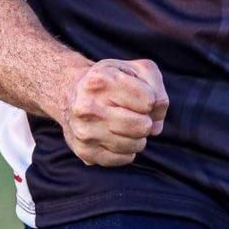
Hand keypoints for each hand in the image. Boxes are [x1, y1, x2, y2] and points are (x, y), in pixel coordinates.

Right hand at [54, 58, 168, 165]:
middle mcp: (88, 107)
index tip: (141, 96)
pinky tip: (119, 136)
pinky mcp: (84, 152)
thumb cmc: (111, 79)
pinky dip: (128, 150)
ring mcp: (85, 131)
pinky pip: (122, 159)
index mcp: (101, 81)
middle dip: (147, 121)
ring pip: (134, 145)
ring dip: (138, 137)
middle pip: (142, 126)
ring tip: (128, 125)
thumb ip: (155, 88)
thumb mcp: (135, 69)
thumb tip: (156, 124)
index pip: (148, 101)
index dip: (151, 99)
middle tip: (138, 114)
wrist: (71, 92)